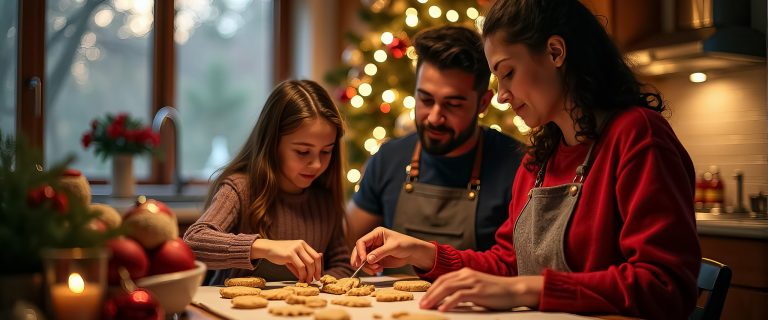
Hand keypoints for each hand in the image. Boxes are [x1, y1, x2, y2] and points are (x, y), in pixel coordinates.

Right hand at [251, 239, 321, 282]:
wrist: (267, 248)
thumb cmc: (280, 254)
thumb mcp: (293, 256)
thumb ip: (302, 262)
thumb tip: (312, 273)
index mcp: (303, 244)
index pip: (316, 256)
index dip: (319, 267)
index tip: (318, 276)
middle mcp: (301, 245)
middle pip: (314, 260)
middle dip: (315, 272)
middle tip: (314, 280)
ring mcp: (296, 248)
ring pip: (309, 264)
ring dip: (309, 275)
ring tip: (307, 281)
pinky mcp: (290, 254)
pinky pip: (301, 267)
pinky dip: (302, 275)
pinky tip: (300, 279)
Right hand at [350, 227, 435, 273]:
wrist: (413, 253)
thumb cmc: (405, 244)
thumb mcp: (393, 247)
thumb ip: (380, 253)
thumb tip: (367, 259)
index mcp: (376, 234)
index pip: (362, 241)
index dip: (360, 251)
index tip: (363, 260)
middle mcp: (372, 242)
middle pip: (359, 250)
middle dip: (358, 259)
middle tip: (358, 267)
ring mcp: (374, 251)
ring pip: (362, 260)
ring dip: (367, 266)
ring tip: (377, 269)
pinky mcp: (376, 259)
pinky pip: (368, 265)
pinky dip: (371, 269)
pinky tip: (379, 270)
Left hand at [420, 268, 542, 311]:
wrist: (514, 289)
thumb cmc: (496, 291)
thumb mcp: (476, 287)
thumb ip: (462, 290)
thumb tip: (447, 300)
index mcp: (465, 273)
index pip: (443, 279)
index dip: (431, 289)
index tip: (424, 299)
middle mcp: (467, 275)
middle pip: (442, 283)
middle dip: (430, 294)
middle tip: (421, 305)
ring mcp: (473, 282)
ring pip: (448, 288)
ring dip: (435, 298)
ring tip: (428, 308)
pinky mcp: (479, 291)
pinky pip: (460, 296)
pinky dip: (449, 302)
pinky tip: (443, 309)